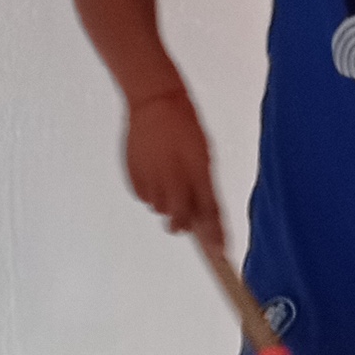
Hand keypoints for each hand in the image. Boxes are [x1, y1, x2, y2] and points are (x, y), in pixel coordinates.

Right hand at [123, 83, 223, 243]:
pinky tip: (153, 171)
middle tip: (183, 216)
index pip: (210, 213)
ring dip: (165, 204)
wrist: (155, 101)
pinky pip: (143, 197)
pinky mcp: (134, 176)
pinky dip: (149, 192)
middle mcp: (175, 179)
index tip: (220, 253)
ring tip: (166, 178)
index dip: (216, 236)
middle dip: (182, 223)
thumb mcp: (203, 154)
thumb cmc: (184, 125)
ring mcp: (152, 178)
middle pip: (180, 221)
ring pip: (159, 210)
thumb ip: (204, 187)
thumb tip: (205, 217)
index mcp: (198, 172)